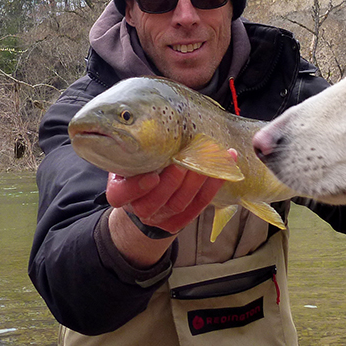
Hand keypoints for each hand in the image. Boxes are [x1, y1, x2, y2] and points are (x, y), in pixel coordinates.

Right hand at [105, 151, 234, 267]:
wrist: (145, 197)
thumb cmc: (138, 168)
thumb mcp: (129, 158)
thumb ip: (135, 148)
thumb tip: (149, 123)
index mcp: (120, 193)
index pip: (121, 195)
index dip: (136, 188)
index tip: (152, 176)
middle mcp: (139, 209)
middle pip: (156, 201)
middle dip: (175, 180)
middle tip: (186, 158)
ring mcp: (160, 218)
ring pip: (180, 203)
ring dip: (198, 180)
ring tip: (209, 158)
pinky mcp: (179, 221)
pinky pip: (199, 205)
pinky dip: (213, 185)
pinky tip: (224, 164)